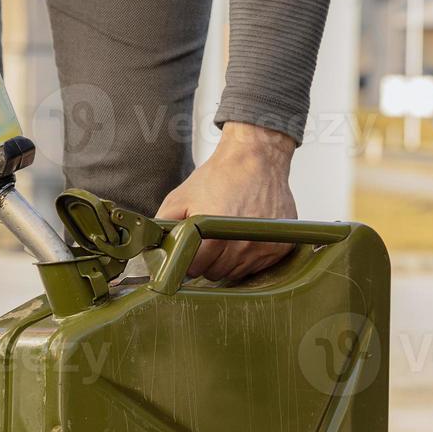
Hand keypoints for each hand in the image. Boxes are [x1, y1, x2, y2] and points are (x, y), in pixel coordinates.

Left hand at [157, 122, 297, 281]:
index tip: (191, 247)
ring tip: (227, 235)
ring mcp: (264, 248)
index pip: (195, 270)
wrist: (257, 158)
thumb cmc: (219, 177)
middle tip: (210, 237)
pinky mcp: (280, 248)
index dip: (189, 259)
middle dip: (208, 260)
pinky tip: (245, 236)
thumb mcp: (181, 197)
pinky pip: (258, 267)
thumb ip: (164, 225)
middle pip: (216, 273)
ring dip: (229, 260)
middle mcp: (242, 246)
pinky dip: (249, 257)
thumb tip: (152, 249)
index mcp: (215, 236)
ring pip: (237, 273)